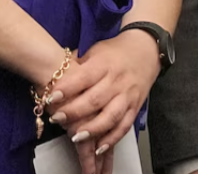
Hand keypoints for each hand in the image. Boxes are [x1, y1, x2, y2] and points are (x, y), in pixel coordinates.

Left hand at [48, 31, 159, 170]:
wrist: (145, 51)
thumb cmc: (114, 51)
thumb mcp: (94, 50)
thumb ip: (77, 63)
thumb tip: (55, 74)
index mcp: (104, 64)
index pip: (84, 77)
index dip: (67, 88)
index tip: (51, 97)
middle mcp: (117, 81)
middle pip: (95, 100)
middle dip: (74, 112)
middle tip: (57, 118)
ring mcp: (127, 96)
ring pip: (110, 116)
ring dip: (93, 129)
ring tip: (75, 137)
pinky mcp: (135, 108)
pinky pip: (124, 126)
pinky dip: (112, 138)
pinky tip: (99, 147)